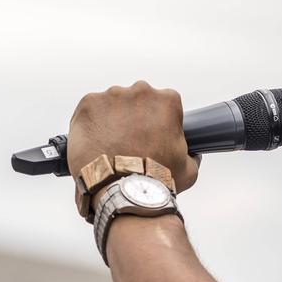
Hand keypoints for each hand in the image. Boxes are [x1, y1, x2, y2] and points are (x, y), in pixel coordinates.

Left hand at [67, 81, 200, 194]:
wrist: (123, 190)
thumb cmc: (155, 180)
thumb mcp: (188, 169)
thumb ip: (191, 156)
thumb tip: (192, 155)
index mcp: (167, 101)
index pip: (163, 103)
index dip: (156, 122)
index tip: (150, 137)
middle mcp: (140, 91)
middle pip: (135, 100)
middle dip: (132, 118)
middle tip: (128, 144)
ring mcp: (113, 96)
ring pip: (111, 105)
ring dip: (110, 121)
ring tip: (109, 148)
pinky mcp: (89, 104)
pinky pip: (89, 111)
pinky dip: (90, 125)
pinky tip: (95, 144)